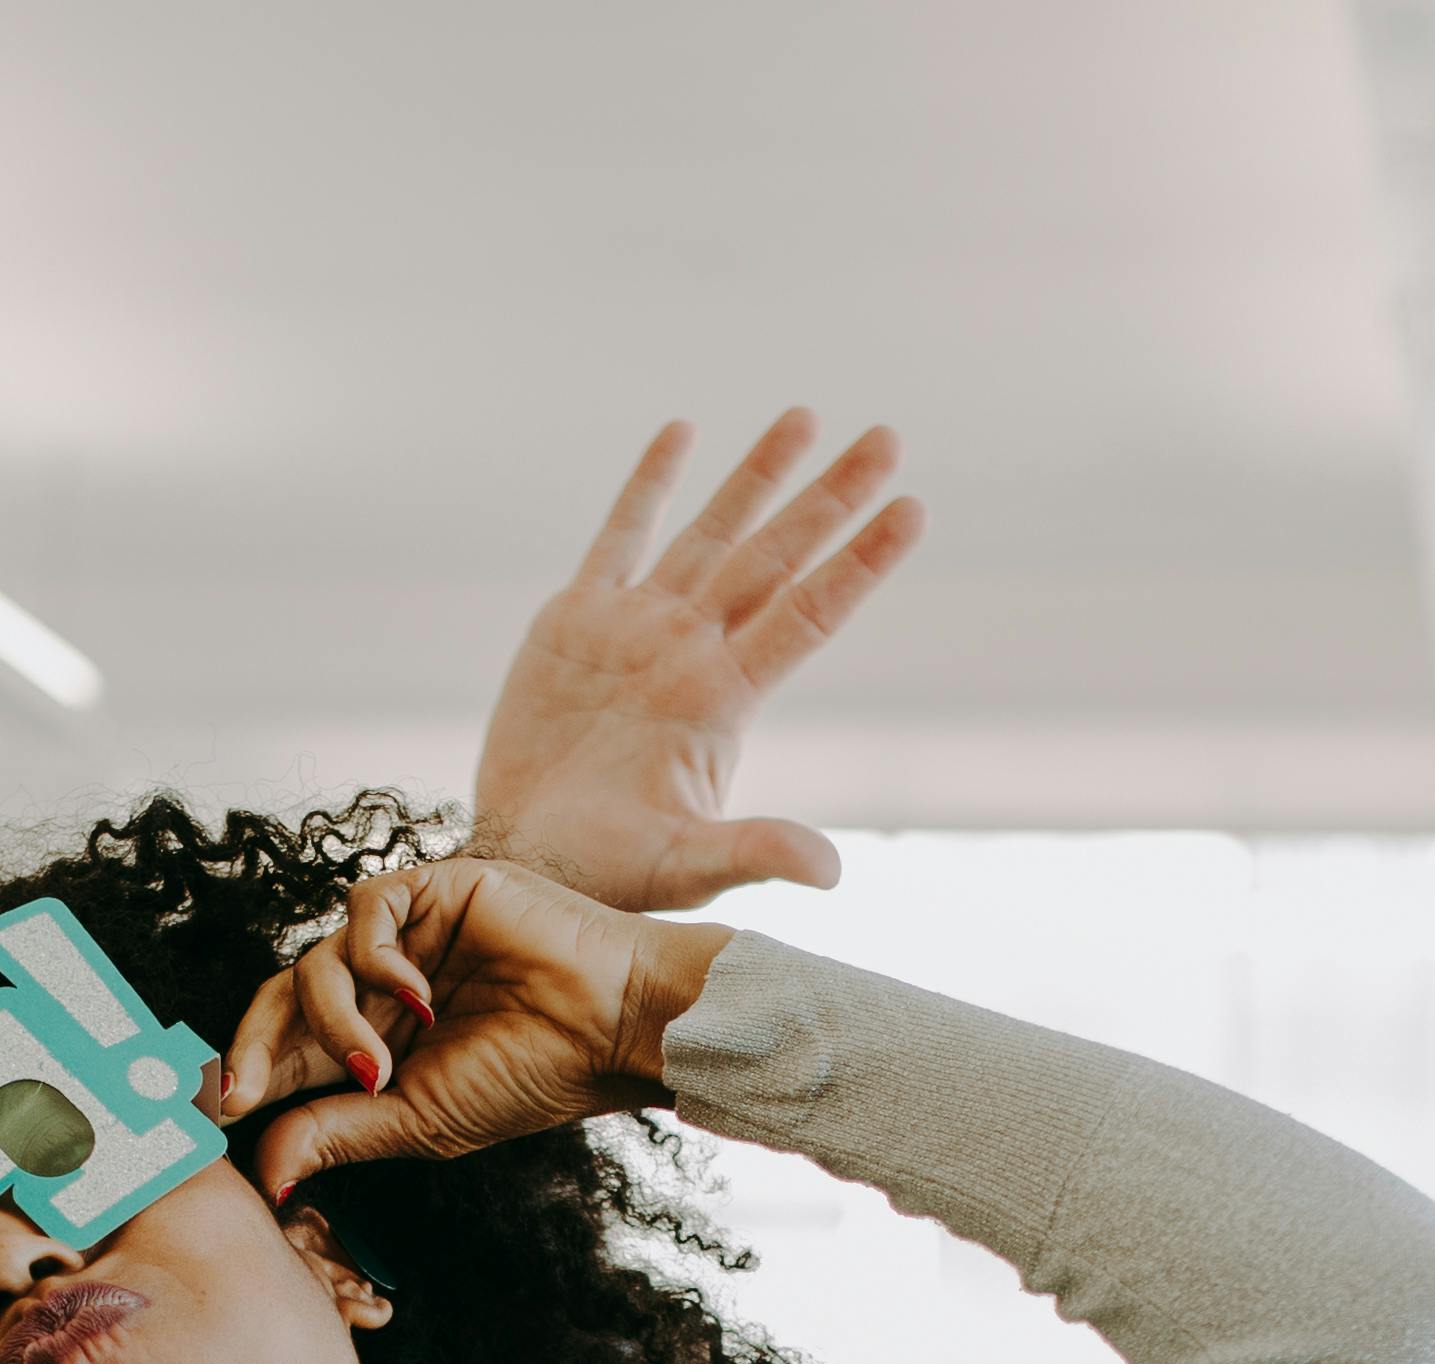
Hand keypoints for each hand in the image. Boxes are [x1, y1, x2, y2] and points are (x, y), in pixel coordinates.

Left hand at [212, 858, 722, 1198]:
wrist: (612, 1026)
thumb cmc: (532, 1077)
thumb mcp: (419, 1120)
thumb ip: (338, 1133)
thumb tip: (265, 1171)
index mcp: (377, 1043)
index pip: (288, 1051)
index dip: (245, 1077)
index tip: (211, 1115)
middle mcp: (381, 988)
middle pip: (281, 1000)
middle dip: (252, 1048)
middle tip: (238, 1093)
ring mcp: (404, 938)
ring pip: (316, 962)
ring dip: (332, 1022)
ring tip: (380, 1065)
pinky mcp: (431, 890)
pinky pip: (363, 911)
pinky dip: (375, 960)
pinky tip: (417, 999)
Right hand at [468, 411, 923, 909]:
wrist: (522, 863)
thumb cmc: (604, 875)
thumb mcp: (683, 868)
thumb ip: (750, 851)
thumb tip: (829, 872)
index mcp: (721, 699)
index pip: (809, 614)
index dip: (860, 562)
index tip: (913, 509)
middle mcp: (690, 651)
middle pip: (775, 557)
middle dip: (830, 498)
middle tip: (888, 437)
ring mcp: (637, 629)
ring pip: (712, 534)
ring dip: (757, 477)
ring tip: (805, 417)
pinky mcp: (576, 621)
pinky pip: (620, 537)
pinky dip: (648, 486)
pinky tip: (682, 434)